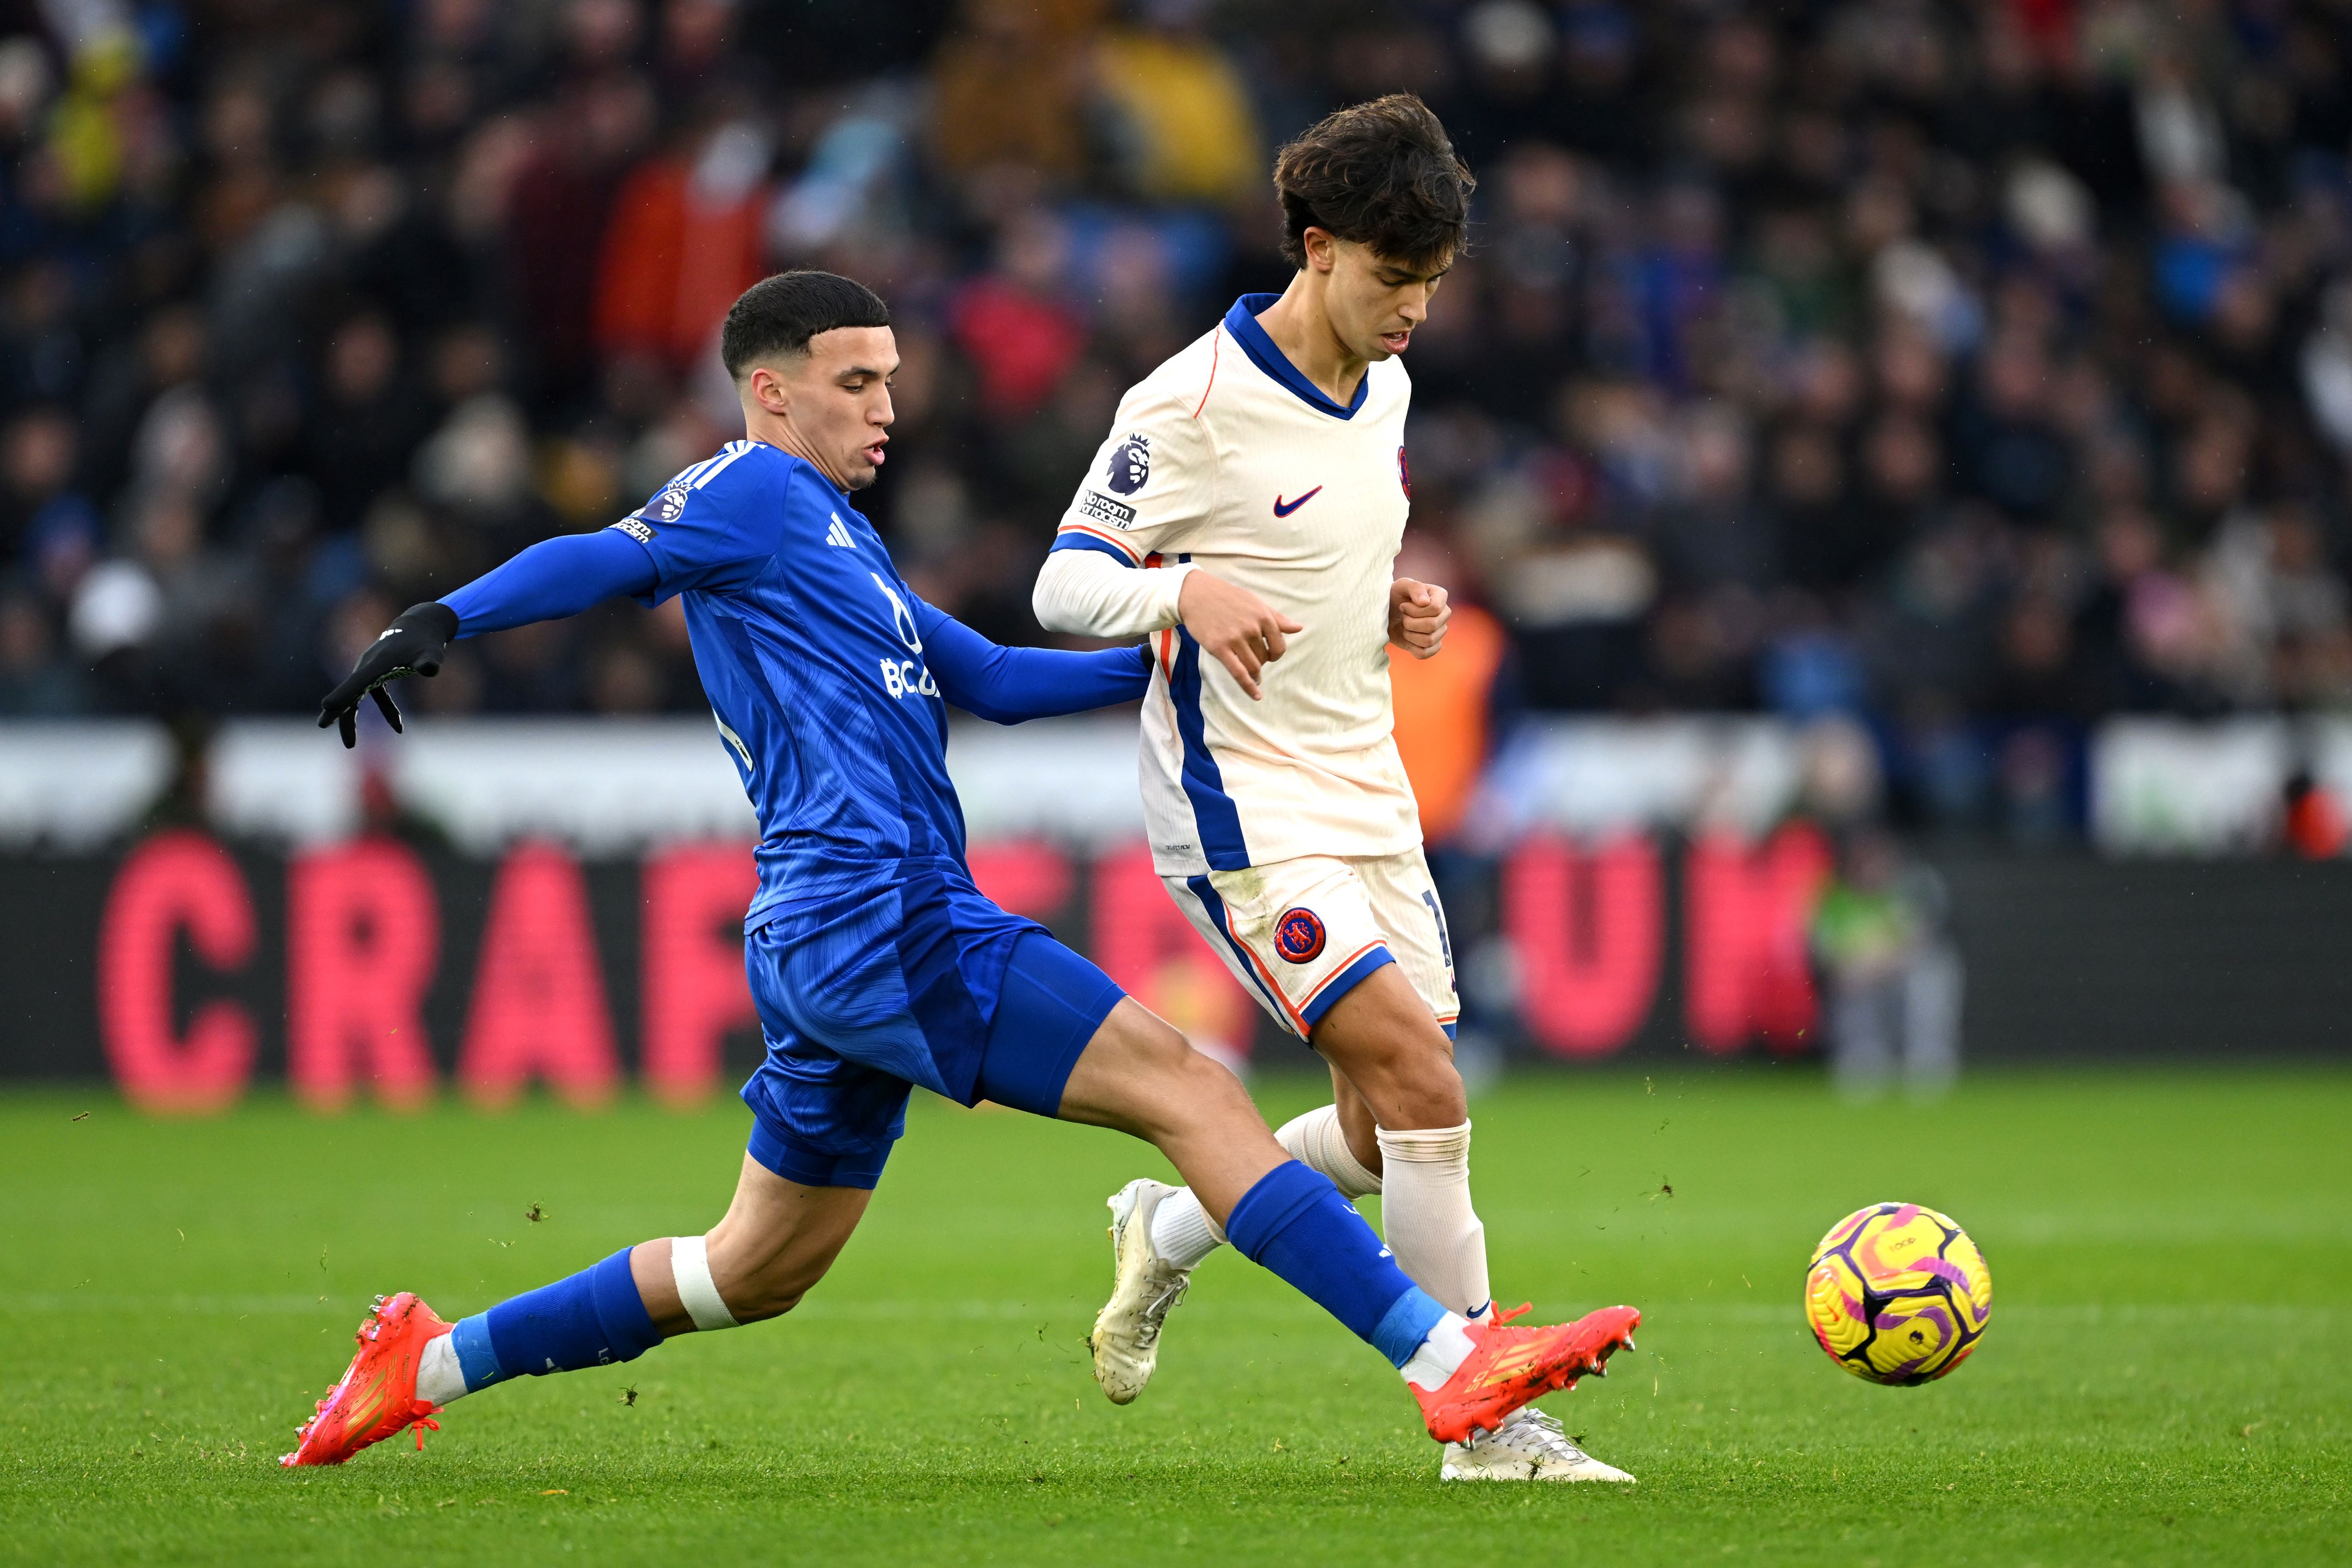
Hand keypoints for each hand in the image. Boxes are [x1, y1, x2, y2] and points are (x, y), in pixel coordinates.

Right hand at [317, 602, 459, 747]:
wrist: (420, 626)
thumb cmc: (426, 641)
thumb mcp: (432, 652)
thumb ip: (429, 661)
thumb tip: (430, 669)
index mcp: (379, 662)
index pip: (359, 681)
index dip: (343, 693)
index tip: (327, 706)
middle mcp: (369, 666)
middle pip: (349, 690)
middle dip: (337, 708)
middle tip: (323, 725)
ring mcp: (371, 669)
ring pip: (356, 696)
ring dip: (351, 718)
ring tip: (350, 744)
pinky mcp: (378, 673)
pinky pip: (375, 695)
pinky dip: (386, 711)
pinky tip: (399, 728)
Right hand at [1177, 571, 1302, 700]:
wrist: (1197, 594)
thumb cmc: (1228, 597)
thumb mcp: (1255, 603)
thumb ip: (1277, 618)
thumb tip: (1299, 628)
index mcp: (1263, 616)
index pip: (1279, 645)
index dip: (1276, 654)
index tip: (1269, 655)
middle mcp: (1251, 628)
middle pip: (1264, 658)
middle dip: (1261, 662)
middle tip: (1252, 659)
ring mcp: (1235, 639)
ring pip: (1253, 667)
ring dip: (1255, 675)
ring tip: (1254, 677)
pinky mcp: (1219, 648)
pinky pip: (1239, 673)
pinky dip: (1249, 687)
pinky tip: (1256, 695)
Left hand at [1388, 577, 1449, 658]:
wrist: (1386, 612)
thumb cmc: (1394, 595)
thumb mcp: (1401, 586)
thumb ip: (1415, 588)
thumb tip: (1425, 602)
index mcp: (1440, 596)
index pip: (1435, 608)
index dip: (1414, 610)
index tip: (1402, 606)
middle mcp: (1444, 613)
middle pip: (1432, 626)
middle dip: (1410, 623)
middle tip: (1402, 617)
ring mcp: (1440, 631)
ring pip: (1429, 641)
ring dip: (1410, 635)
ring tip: (1403, 627)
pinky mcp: (1432, 645)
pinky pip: (1426, 653)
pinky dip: (1412, 648)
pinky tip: (1407, 638)